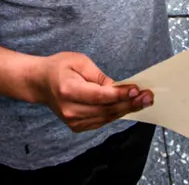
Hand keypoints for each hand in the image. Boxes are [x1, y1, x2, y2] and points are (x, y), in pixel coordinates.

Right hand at [35, 52, 152, 132]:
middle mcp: (70, 109)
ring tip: (144, 101)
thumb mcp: (79, 61)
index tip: (136, 90)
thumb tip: (119, 87)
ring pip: (106, 117)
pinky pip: (101, 121)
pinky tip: (129, 106)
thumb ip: (99, 76)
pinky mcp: (76, 126)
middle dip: (130, 103)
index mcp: (68, 90)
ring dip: (127, 109)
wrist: (40, 83)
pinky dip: (116, 114)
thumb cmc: (59, 67)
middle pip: (105, 109)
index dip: (119, 95)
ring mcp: (72, 120)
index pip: (99, 96)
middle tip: (148, 96)